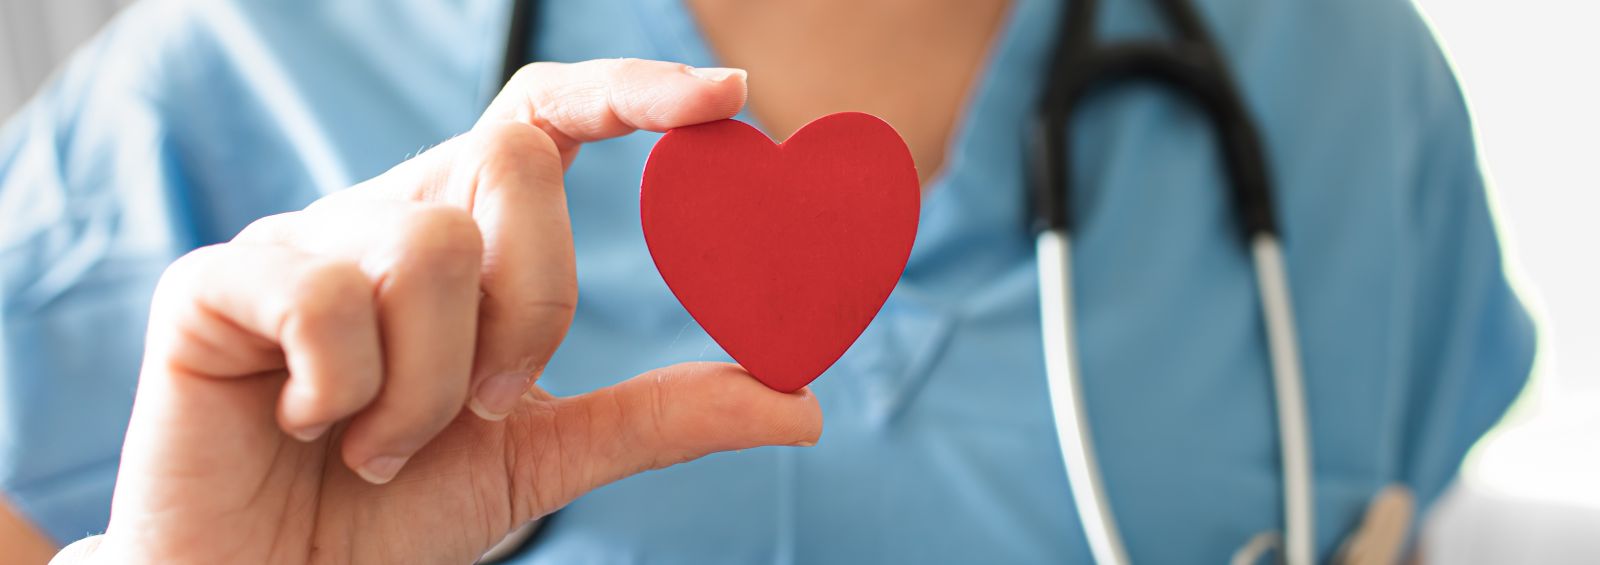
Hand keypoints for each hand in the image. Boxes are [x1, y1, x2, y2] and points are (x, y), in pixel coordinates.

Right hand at [55, 59, 820, 564]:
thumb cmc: (396, 514)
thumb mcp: (547, 457)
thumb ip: (663, 419)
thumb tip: (802, 406)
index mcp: (462, 240)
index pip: (544, 120)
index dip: (631, 91)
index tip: (729, 99)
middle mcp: (386, 218)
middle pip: (512, 158)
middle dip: (537, 300)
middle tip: (491, 403)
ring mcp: (298, 243)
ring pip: (430, 246)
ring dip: (434, 386)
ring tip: (381, 444)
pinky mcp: (214, 286)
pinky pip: (324, 298)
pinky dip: (346, 392)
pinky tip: (314, 429)